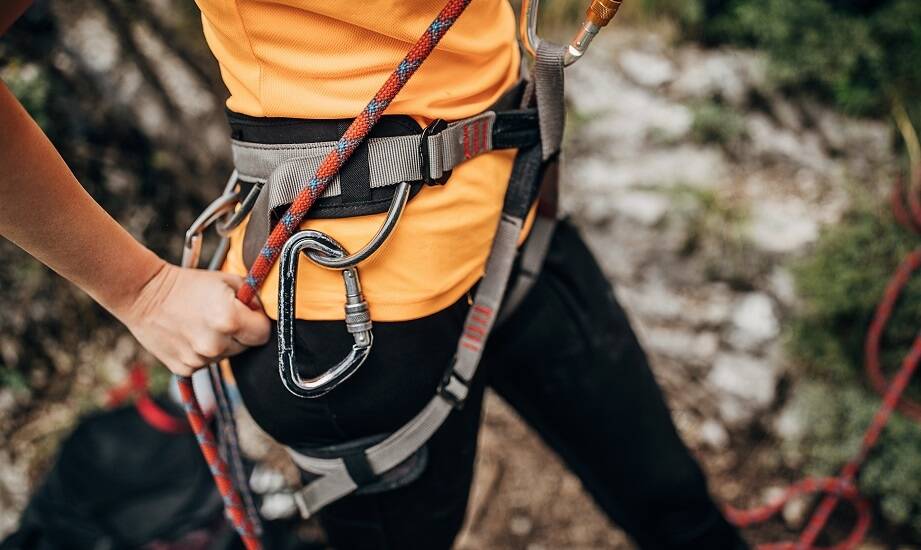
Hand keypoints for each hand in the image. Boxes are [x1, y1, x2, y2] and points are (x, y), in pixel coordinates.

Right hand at [118, 263, 270, 376]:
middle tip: (221, 315)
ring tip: (202, 323)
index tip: (248, 313)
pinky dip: (202, 352)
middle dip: (241, 333)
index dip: (258, 322)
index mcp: (230, 320)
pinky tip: (190, 334)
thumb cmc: (188, 283)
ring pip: (226, 355)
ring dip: (221, 343)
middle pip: (246, 347)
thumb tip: (264, 312)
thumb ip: (253, 297)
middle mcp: (216, 344)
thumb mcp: (227, 280)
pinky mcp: (185, 369)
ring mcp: (199, 360)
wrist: (144, 294)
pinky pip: (206, 363)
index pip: (264, 334)